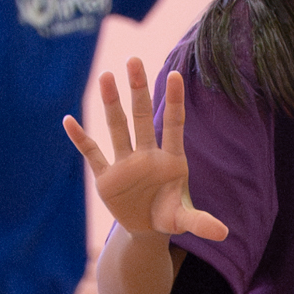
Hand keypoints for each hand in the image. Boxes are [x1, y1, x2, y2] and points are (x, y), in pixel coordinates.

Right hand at [64, 58, 228, 241]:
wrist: (147, 229)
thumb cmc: (169, 216)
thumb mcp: (183, 219)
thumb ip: (200, 222)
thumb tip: (223, 233)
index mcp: (170, 160)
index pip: (173, 124)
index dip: (174, 101)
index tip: (175, 75)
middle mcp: (147, 155)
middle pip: (142, 116)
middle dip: (138, 90)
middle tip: (134, 59)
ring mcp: (125, 164)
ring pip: (117, 127)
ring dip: (111, 103)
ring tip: (106, 76)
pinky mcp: (106, 177)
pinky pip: (92, 154)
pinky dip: (80, 139)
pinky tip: (69, 121)